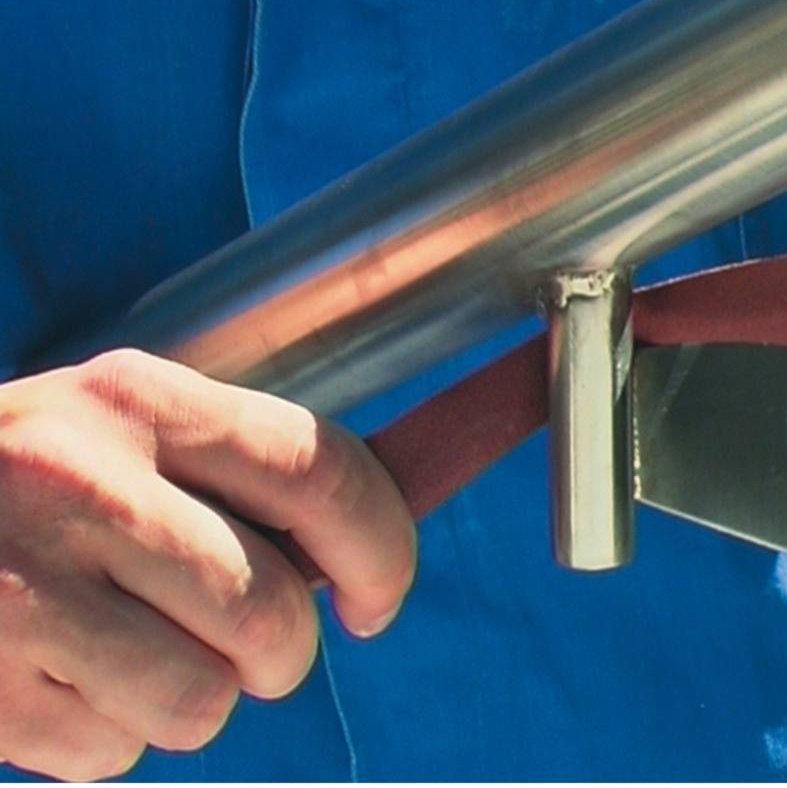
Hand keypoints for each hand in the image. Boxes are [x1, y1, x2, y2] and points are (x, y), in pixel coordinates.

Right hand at [0, 349, 414, 779]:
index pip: (320, 472)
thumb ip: (232, 478)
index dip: (382, 548)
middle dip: (283, 652)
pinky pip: (113, 753)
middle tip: (247, 645)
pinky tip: (53, 676)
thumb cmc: (25, 484)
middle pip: (273, 612)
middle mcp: (83, 480)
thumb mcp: (121, 434)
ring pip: (204, 700)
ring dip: (193, 697)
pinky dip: (106, 734)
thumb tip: (353, 559)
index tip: (375, 598)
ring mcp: (20, 587)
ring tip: (127, 650)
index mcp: (140, 402)